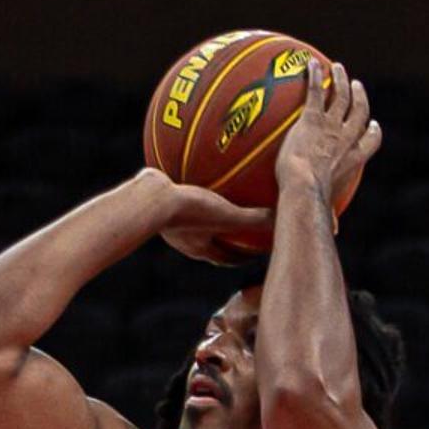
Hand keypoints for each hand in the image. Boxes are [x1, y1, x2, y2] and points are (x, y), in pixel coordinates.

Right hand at [149, 170, 272, 264]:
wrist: (148, 199)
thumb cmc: (186, 211)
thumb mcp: (226, 215)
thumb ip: (252, 220)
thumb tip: (280, 220)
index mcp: (200, 247)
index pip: (226, 258)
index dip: (242, 258)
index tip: (255, 252)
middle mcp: (184, 240)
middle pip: (210, 242)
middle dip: (225, 239)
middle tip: (239, 233)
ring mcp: (169, 224)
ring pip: (193, 222)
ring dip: (206, 216)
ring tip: (215, 201)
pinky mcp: (158, 204)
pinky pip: (179, 197)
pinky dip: (190, 190)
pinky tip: (194, 170)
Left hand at [269, 54, 382, 219]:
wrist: (303, 189)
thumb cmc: (312, 204)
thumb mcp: (325, 211)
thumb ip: (330, 219)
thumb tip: (332, 234)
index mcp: (354, 159)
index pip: (371, 140)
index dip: (373, 130)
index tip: (373, 123)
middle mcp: (347, 138)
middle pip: (360, 110)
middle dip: (360, 96)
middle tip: (356, 86)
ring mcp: (331, 126)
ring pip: (341, 95)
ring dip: (341, 80)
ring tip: (338, 69)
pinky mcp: (312, 119)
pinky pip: (316, 91)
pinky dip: (315, 76)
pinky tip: (310, 64)